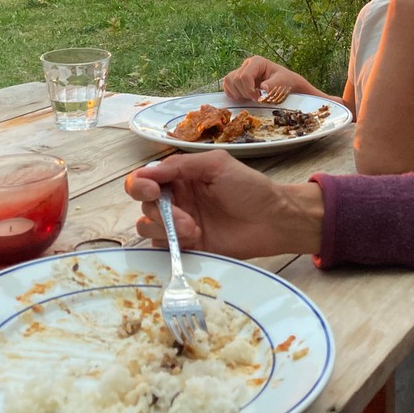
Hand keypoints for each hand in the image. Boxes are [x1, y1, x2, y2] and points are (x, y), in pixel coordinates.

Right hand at [125, 150, 322, 258]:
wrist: (273, 221)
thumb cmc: (250, 188)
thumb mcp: (216, 164)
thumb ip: (180, 165)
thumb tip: (146, 172)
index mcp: (180, 176)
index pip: (145, 179)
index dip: (140, 184)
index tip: (152, 190)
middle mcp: (176, 199)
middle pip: (144, 205)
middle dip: (159, 212)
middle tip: (184, 218)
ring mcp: (180, 224)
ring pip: (148, 227)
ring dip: (165, 229)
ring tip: (194, 230)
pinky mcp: (187, 247)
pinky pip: (161, 248)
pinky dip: (171, 244)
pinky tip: (195, 240)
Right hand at [221, 55, 305, 100]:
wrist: (287, 84)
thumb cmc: (285, 81)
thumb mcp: (282, 82)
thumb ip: (273, 85)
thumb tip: (263, 88)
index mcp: (257, 62)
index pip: (244, 76)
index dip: (249, 90)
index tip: (258, 98)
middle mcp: (247, 64)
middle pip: (236, 80)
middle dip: (245, 92)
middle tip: (256, 98)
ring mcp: (241, 70)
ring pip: (228, 81)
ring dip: (238, 93)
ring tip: (250, 96)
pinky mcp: (238, 78)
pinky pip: (227, 84)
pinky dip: (232, 93)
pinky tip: (243, 97)